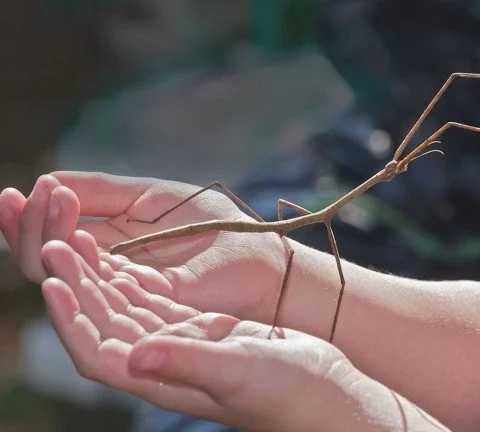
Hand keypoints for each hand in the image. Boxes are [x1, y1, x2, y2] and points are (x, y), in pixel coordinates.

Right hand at [0, 172, 287, 324]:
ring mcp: (119, 289)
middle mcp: (108, 269)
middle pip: (44, 255)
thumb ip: (104, 191)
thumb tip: (49, 181)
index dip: (33, 214)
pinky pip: (88, 290)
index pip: (56, 233)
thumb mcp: (154, 197)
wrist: (261, 258)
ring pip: (56, 272)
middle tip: (22, 196)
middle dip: (27, 224)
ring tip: (50, 201)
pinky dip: (68, 262)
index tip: (26, 188)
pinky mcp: (137, 304)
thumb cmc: (218, 227)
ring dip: (43, 236)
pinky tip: (67, 235)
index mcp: (111, 242)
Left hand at [38, 239, 351, 430]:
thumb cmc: (285, 392)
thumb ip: (188, 362)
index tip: (52, 282)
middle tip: (55, 242)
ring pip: (125, 308)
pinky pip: (154, 301)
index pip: (98, 353)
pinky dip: (133, 279)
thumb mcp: (238, 372)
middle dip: (77, 286)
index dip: (70, 320)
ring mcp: (180, 344)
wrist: (320, 391)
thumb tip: (136, 356)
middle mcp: (163, 362)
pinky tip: (120, 258)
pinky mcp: (200, 329)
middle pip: (105, 324)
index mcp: (163, 380)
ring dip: (99, 277)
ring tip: (76, 240)